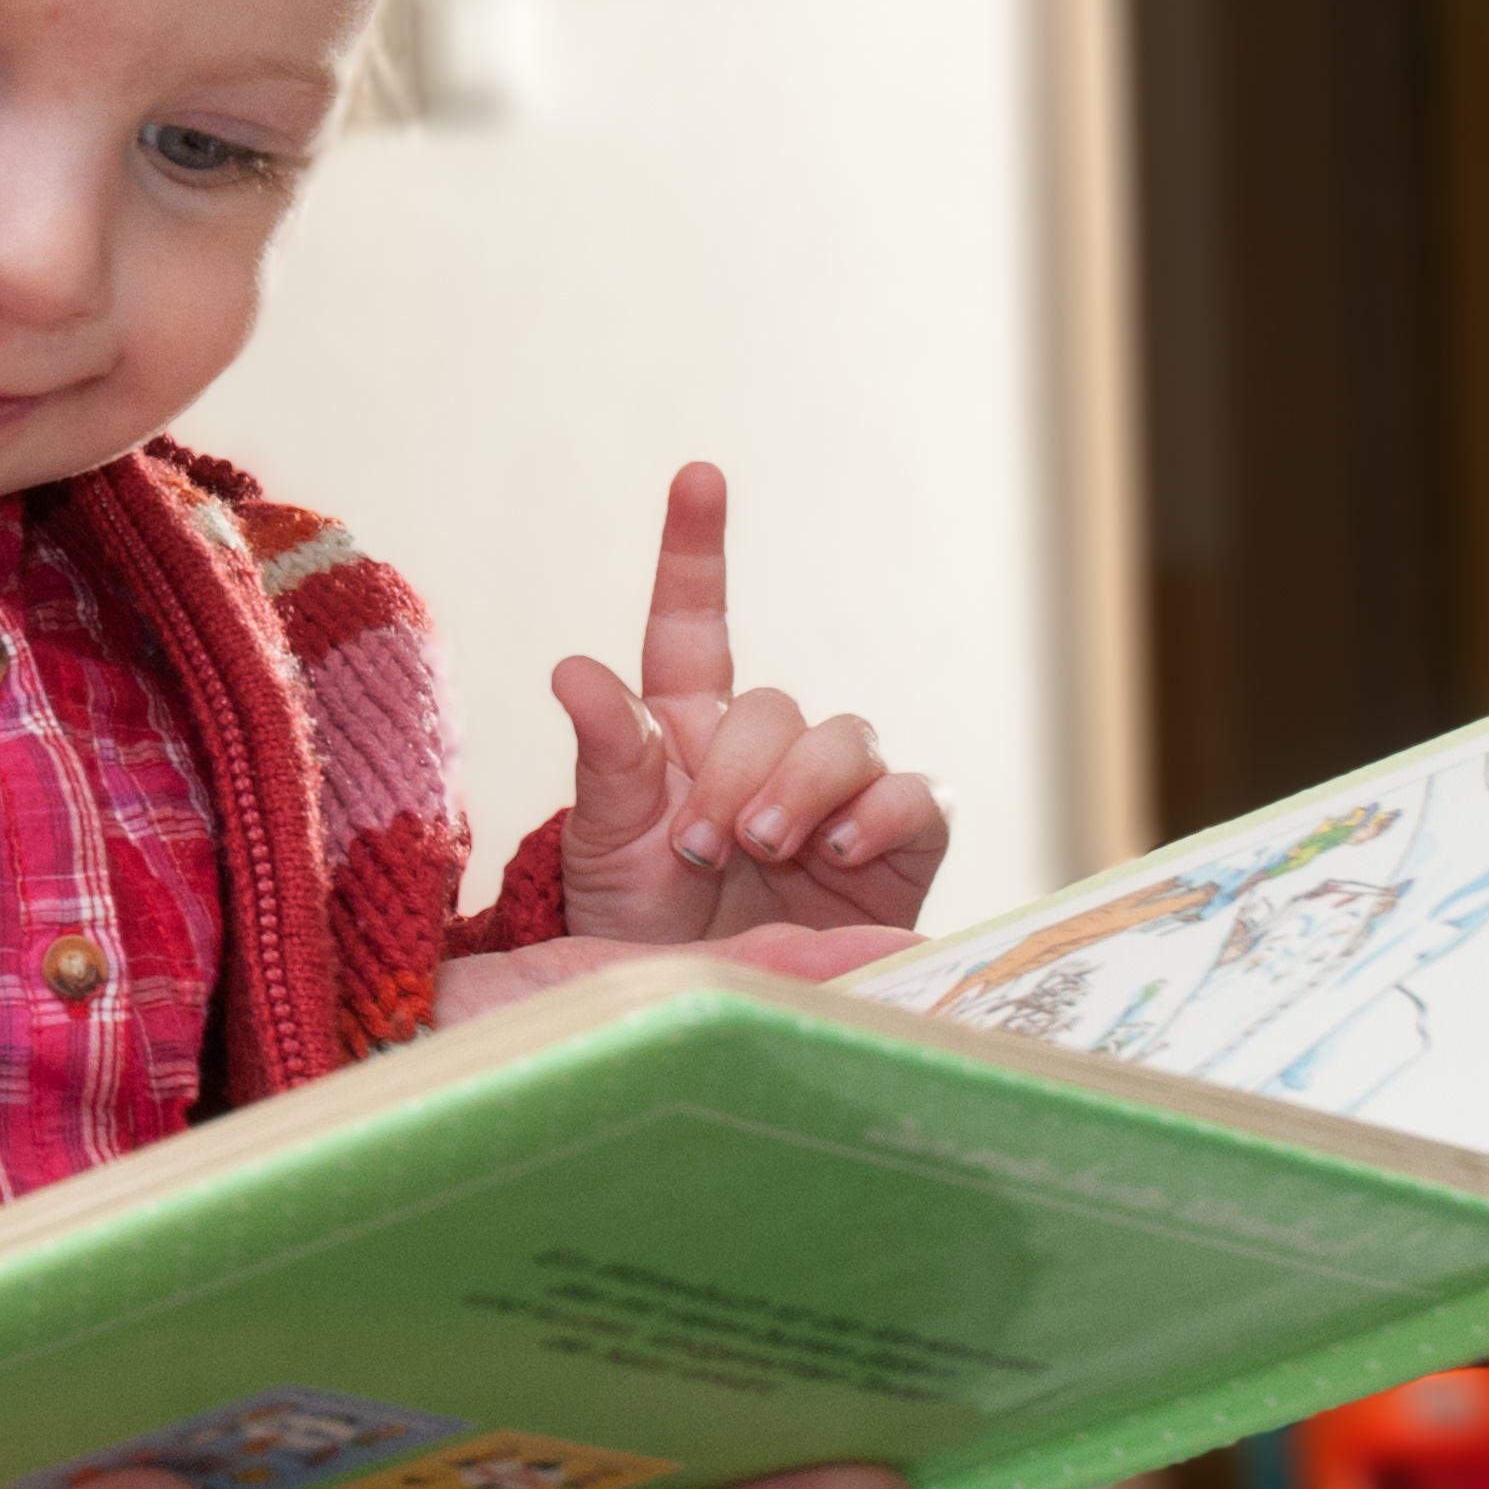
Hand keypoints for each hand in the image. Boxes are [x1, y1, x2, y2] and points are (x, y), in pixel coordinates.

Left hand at [552, 462, 950, 941]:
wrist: (710, 1011)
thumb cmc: (646, 925)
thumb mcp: (606, 848)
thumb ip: (606, 760)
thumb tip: (573, 668)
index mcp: (685, 730)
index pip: (691, 625)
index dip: (696, 550)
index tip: (699, 477)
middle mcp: (766, 748)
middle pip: (772, 706)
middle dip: (736, 773)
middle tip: (703, 848)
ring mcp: (838, 793)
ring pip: (845, 736)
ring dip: (802, 788)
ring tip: (765, 849)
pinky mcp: (898, 843)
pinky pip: (915, 796)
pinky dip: (881, 814)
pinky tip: (839, 849)